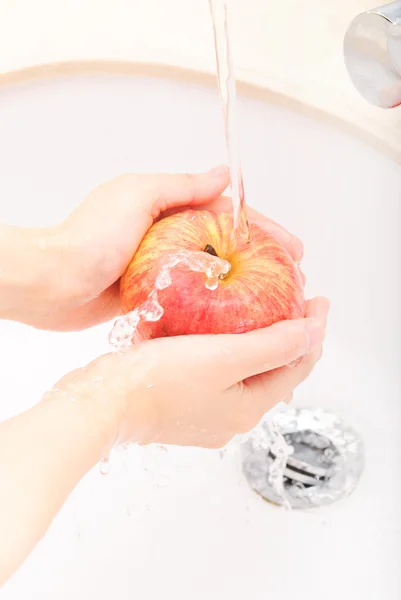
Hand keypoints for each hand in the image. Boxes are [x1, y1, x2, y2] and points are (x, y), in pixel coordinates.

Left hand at [1, 166, 304, 329]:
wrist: (52, 284)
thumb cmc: (89, 237)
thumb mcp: (137, 195)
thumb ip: (181, 186)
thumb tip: (224, 174)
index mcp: (169, 209)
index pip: (229, 215)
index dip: (265, 230)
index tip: (292, 247)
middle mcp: (169, 238)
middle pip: (228, 246)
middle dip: (263, 261)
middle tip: (292, 280)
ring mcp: (163, 268)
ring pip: (214, 274)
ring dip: (244, 285)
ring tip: (273, 302)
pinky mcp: (153, 295)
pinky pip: (193, 298)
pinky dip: (215, 305)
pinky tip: (235, 317)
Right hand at [48, 295, 328, 449]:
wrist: (102, 403)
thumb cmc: (161, 381)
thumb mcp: (225, 357)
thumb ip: (274, 346)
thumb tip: (313, 333)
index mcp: (248, 407)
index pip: (297, 366)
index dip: (313, 332)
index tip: (319, 300)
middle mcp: (231, 414)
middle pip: (274, 370)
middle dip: (289, 337)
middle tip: (296, 302)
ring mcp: (205, 410)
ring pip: (245, 370)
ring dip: (259, 341)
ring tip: (263, 310)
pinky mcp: (182, 401)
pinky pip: (218, 370)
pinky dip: (228, 347)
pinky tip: (219, 327)